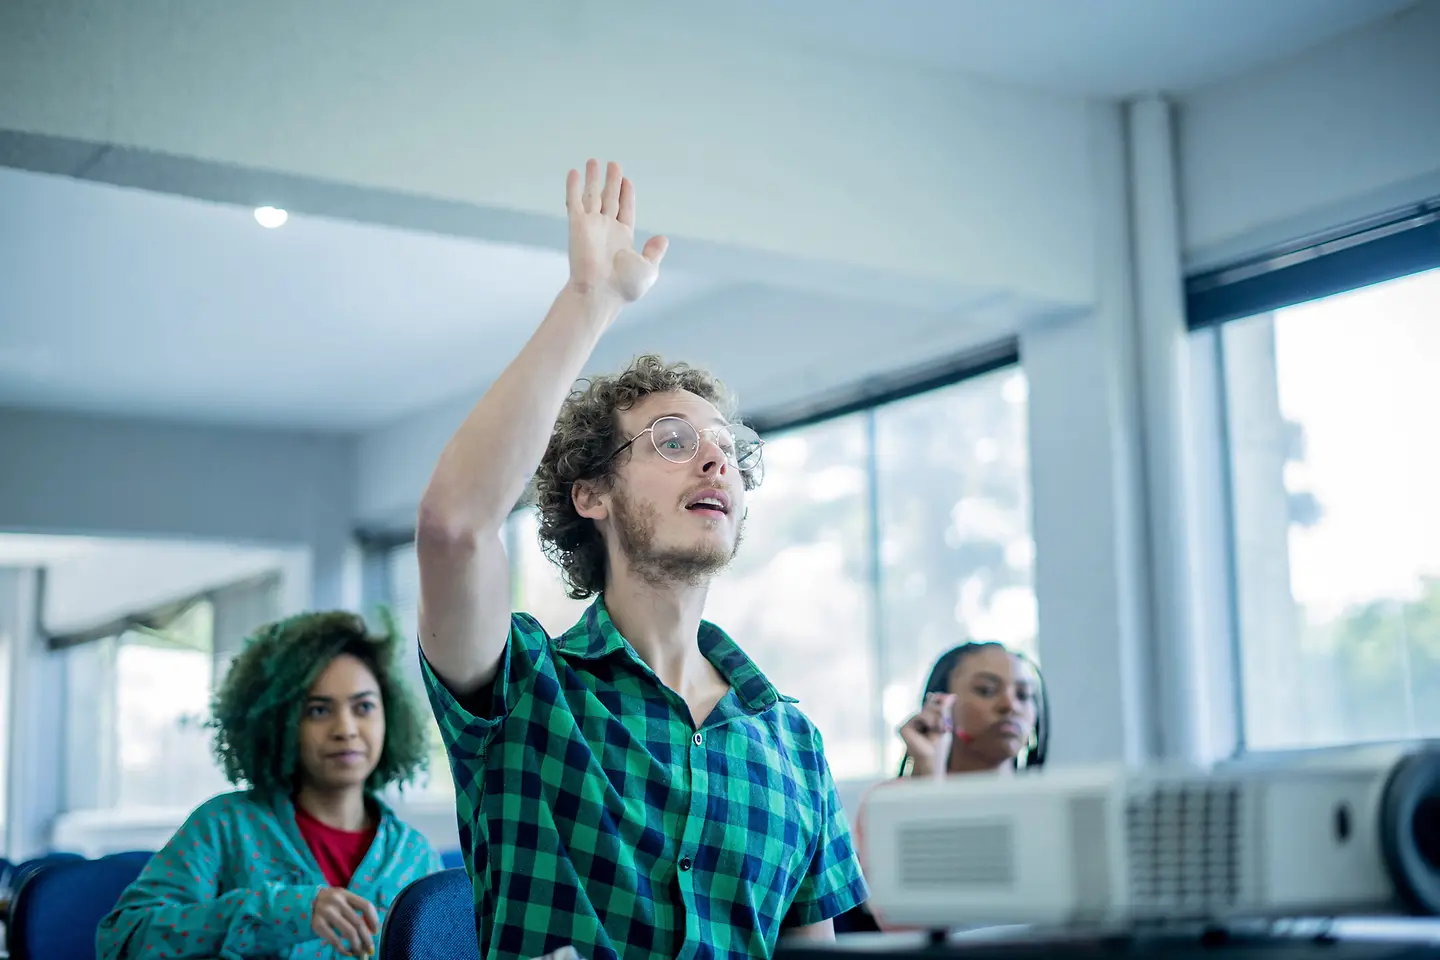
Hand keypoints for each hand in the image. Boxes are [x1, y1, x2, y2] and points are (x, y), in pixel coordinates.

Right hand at [310, 886, 379, 956]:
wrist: (303, 903)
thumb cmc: (328, 903)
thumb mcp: (340, 899)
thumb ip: (353, 909)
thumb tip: (369, 931)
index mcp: (345, 894)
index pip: (366, 905)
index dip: (373, 920)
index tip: (375, 932)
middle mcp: (337, 901)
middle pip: (358, 922)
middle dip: (367, 939)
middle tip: (370, 950)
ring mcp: (326, 912)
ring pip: (349, 932)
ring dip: (357, 946)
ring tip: (360, 953)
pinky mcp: (317, 924)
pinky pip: (334, 940)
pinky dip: (343, 949)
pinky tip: (348, 953)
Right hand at [565, 159, 667, 307]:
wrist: (601, 293)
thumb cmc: (624, 286)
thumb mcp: (649, 268)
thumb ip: (654, 252)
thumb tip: (663, 238)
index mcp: (623, 239)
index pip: (625, 210)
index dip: (626, 195)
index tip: (627, 180)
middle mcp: (606, 230)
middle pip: (609, 199)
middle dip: (612, 182)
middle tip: (614, 164)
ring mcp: (591, 226)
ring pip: (592, 196)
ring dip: (592, 179)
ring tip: (593, 161)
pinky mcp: (577, 225)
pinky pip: (574, 201)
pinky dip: (573, 186)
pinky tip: (574, 172)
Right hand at [898, 693, 956, 777]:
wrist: (933, 761)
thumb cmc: (939, 747)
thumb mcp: (944, 725)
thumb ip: (945, 710)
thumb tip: (951, 695)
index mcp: (925, 720)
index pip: (931, 703)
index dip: (939, 699)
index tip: (953, 698)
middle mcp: (915, 721)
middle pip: (929, 705)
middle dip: (941, 712)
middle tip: (947, 726)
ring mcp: (908, 724)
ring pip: (925, 710)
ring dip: (936, 718)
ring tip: (941, 729)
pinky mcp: (903, 728)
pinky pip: (918, 715)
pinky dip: (928, 720)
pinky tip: (931, 728)